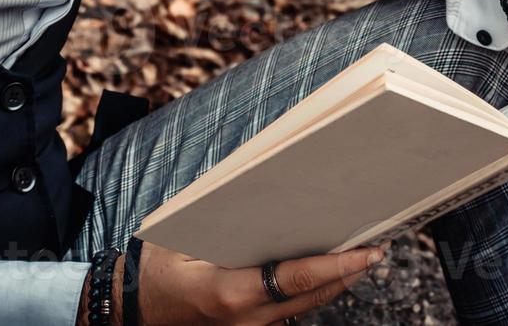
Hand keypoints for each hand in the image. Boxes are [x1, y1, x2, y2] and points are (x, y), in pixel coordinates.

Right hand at [105, 238, 387, 324]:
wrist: (129, 312)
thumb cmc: (152, 271)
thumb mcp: (180, 240)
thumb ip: (224, 224)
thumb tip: (263, 195)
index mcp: (230, 292)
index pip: (297, 279)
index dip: (338, 265)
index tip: (370, 251)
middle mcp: (247, 320)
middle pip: (312, 296)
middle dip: (348, 273)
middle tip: (378, 246)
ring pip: (305, 307)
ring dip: (334, 283)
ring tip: (360, 254)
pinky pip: (289, 311)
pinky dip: (309, 291)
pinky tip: (322, 270)